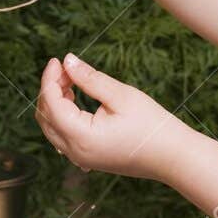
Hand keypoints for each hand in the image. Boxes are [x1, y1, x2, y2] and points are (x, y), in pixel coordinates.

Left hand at [35, 53, 184, 179]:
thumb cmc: (152, 126)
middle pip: (45, 117)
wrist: (173, 157)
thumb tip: (67, 61)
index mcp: (81, 137)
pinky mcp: (87, 158)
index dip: (50, 78)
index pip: (51, 104)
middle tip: (66, 68)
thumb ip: (90, 78)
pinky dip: (62, 117)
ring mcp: (80, 158)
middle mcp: (75, 152)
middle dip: (50, 89)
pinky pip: (62, 137)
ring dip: (55, 103)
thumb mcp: (121, 96)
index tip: (58, 59)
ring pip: (51, 128)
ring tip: (71, 82)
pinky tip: (75, 101)